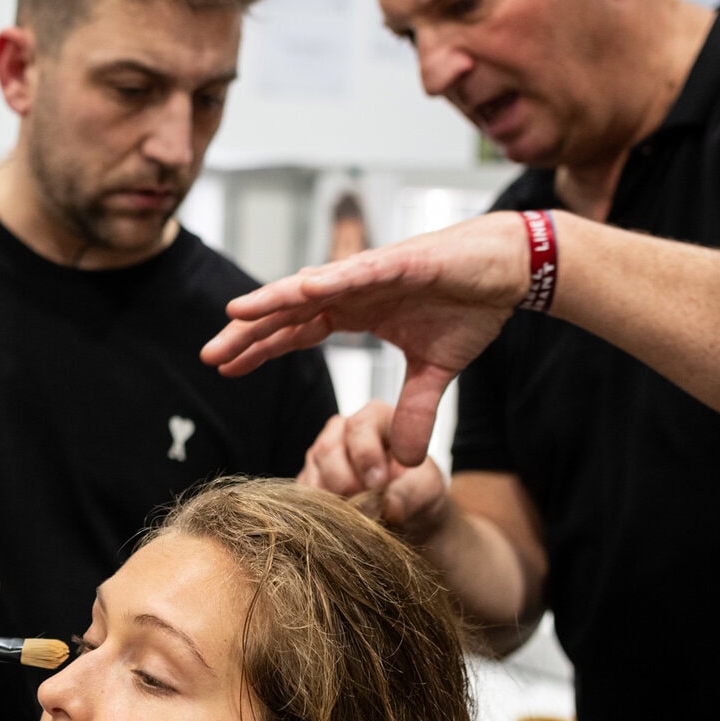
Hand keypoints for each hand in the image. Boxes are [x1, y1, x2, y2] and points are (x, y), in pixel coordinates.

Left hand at [202, 213, 527, 466]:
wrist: (510, 270)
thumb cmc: (469, 306)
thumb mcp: (436, 372)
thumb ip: (414, 410)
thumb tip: (403, 459)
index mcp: (355, 310)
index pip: (295, 331)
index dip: (260, 349)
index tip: (225, 368)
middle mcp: (354, 287)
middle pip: (289, 312)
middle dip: (249, 332)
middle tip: (209, 355)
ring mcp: (374, 272)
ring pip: (313, 287)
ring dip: (274, 300)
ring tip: (236, 313)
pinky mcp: (404, 261)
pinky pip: (360, 272)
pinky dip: (332, 279)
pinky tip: (302, 288)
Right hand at [299, 402, 449, 542]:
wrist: (408, 517)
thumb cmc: (417, 492)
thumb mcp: (427, 490)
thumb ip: (411, 492)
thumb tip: (388, 506)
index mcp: (376, 419)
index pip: (361, 426)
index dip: (366, 454)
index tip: (379, 483)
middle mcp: (343, 432)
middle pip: (328, 448)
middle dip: (344, 481)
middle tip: (364, 506)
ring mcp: (321, 457)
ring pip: (312, 474)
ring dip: (331, 501)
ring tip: (356, 519)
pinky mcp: (309, 482)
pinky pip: (303, 496)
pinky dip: (318, 513)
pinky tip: (339, 524)